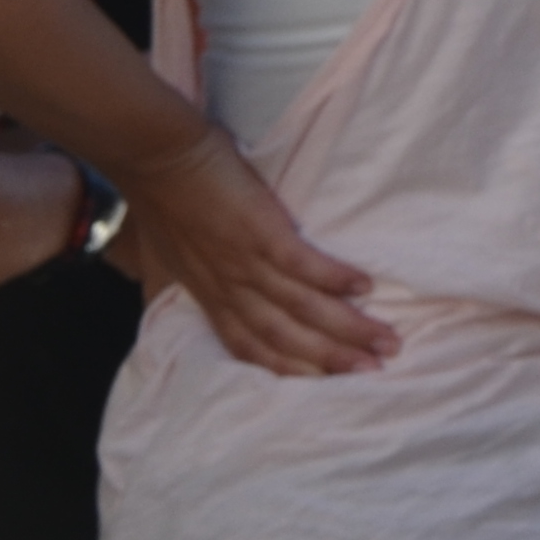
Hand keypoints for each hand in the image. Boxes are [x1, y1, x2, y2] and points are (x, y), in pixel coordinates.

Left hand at [121, 126, 394, 375]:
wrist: (154, 157)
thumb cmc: (164, 197)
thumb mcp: (174, 251)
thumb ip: (200, 272)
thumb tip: (211, 279)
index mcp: (210, 295)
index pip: (251, 347)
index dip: (290, 369)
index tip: (327, 381)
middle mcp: (230, 289)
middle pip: (286, 338)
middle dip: (332, 359)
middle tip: (375, 370)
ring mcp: (245, 263)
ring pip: (301, 308)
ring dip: (346, 328)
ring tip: (385, 340)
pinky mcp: (260, 232)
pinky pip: (302, 265)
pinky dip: (334, 279)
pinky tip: (365, 287)